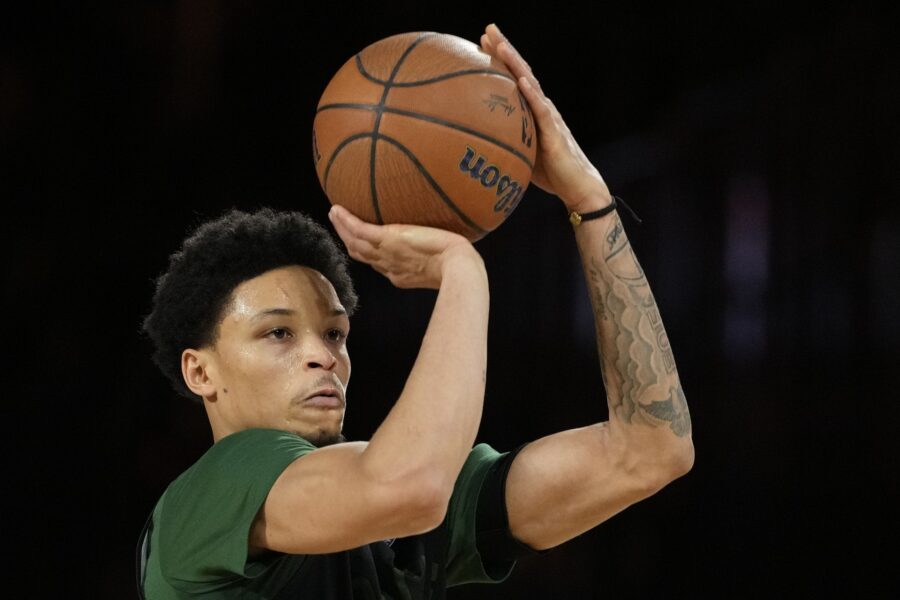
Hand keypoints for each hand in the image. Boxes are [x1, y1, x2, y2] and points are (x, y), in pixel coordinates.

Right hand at [328, 205, 480, 289]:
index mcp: (402, 274)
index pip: (379, 264)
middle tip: (340, 226)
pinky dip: (345, 221)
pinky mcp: (386, 240)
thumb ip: (440, 252)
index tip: (363, 244)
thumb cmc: (459, 264)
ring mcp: (386, 255)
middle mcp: (390, 267)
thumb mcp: (445, 260)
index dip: (369, 254)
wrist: (457, 266)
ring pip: (355, 243)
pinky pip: (359, 230)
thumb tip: (449, 242)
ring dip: (342, 229)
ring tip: (334, 213)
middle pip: (362, 255)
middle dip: (349, 241)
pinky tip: (337, 209)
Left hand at [481, 24, 612, 213]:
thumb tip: (479, 142)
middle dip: (505, 49)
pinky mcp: (555, 133)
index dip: (500, 60)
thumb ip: (507, 141)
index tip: (482, 41)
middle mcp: (542, 108)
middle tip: (488, 29)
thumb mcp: (523, 153)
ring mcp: (549, 117)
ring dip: (515, 63)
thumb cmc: (551, 173)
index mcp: (533, 111)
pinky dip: (531, 94)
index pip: (514, 79)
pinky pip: (541, 111)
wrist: (578, 187)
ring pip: (530, 84)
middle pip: (521, 72)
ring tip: (501, 44)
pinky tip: (521, 79)